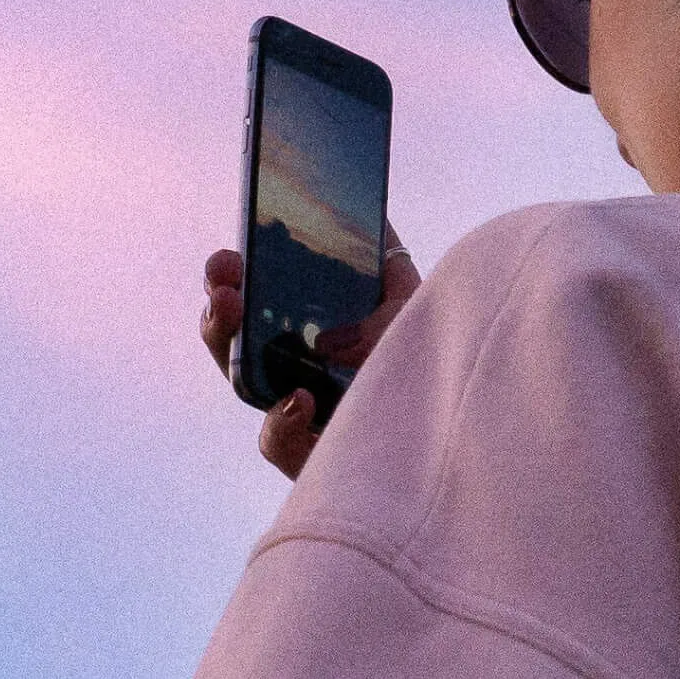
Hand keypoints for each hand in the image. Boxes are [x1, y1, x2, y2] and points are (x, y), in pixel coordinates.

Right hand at [199, 227, 420, 478]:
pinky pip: (281, 444)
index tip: (226, 257)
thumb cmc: (430, 371)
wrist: (460, 429)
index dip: (232, 282)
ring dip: (231, 346)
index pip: (254, 308)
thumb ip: (391, 272)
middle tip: (221, 281)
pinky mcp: (311, 459)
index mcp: (308, 339)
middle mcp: (294, 377)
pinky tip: (298, 398)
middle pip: (238, 345)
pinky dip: (281, 422)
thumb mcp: (414, 312)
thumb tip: (373, 219)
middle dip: (220, 309)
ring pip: (247, 389)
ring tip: (234, 310)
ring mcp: (299, 419)